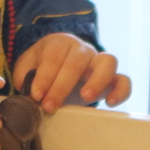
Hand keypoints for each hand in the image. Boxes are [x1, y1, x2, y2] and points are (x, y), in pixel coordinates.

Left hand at [12, 33, 131, 112]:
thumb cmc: (41, 69)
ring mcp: (99, 62)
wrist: (59, 69)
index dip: (44, 76)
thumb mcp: (27, 69)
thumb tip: (28, 92)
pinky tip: (110, 103)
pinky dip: (121, 90)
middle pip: (77, 61)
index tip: (36, 96)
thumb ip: (25, 76)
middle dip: (61, 85)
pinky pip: (124, 80)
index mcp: (59, 43)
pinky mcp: (112, 78)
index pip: (53, 57)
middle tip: (49, 106)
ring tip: (85, 98)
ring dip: (97, 80)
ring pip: (108, 62)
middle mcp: (82, 49)